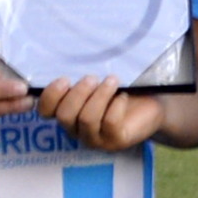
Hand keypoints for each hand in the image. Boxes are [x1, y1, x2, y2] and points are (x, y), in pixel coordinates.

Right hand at [38, 74, 164, 150]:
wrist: (152, 105)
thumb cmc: (120, 88)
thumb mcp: (99, 80)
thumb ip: (82, 76)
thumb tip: (71, 56)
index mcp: (67, 113)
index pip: (45, 111)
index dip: (50, 96)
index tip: (64, 79)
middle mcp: (76, 129)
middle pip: (64, 116)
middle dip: (77, 93)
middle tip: (93, 77)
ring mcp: (95, 139)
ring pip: (86, 119)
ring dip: (99, 96)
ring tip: (112, 80)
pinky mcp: (115, 142)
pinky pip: (109, 123)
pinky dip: (116, 106)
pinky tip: (124, 96)